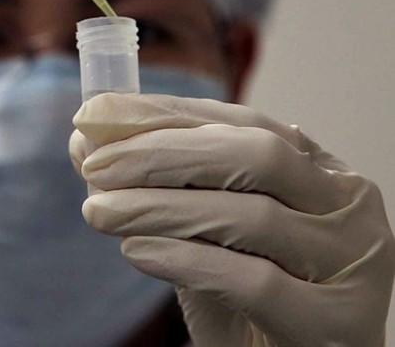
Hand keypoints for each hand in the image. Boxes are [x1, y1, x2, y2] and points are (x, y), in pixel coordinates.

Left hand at [69, 93, 394, 346]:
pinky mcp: (338, 322)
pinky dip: (187, 260)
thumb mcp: (201, 230)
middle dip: (162, 154)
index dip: (163, 115)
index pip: (239, 121)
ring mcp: (352, 262)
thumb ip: (155, 184)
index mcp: (317, 168)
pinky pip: (256, 282)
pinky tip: (136, 251)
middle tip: (94, 167)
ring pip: (253, 217)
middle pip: (255, 155)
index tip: (94, 115)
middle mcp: (345, 205)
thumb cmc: (250, 298)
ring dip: (160, 208)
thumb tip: (85, 139)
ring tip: (100, 212)